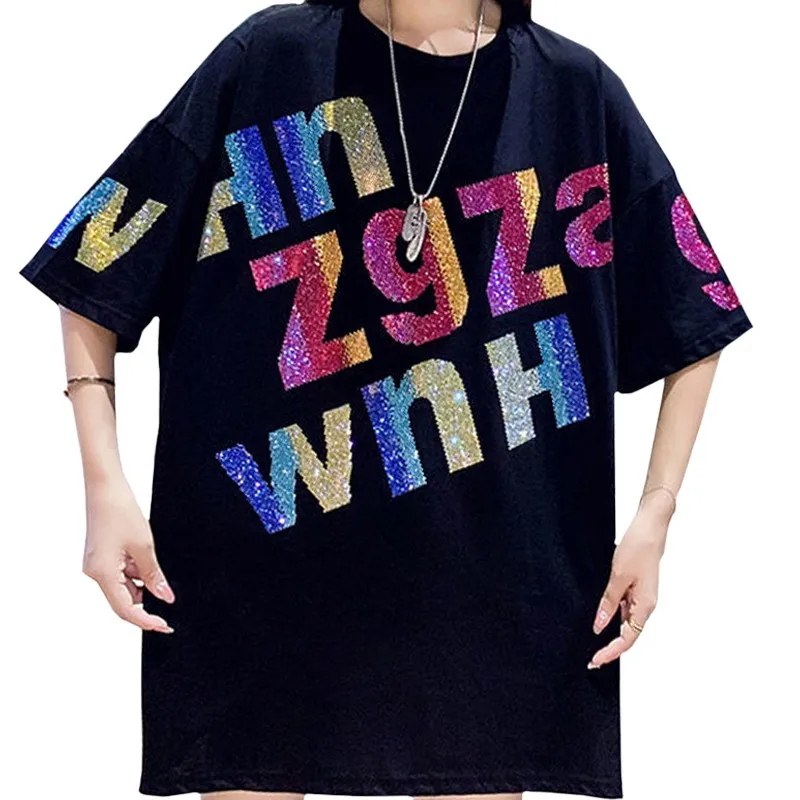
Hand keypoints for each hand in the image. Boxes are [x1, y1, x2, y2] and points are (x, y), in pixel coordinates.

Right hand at [82, 478, 175, 632]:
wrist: (106, 487)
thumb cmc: (121, 511)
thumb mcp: (144, 547)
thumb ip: (154, 576)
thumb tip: (165, 597)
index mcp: (102, 574)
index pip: (125, 609)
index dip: (145, 621)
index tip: (164, 626)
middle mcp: (94, 573)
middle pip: (122, 600)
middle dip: (145, 603)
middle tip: (167, 604)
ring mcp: (96, 564)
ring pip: (122, 586)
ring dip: (141, 583)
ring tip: (152, 561)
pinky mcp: (100, 556)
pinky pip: (119, 573)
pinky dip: (134, 571)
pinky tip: (144, 558)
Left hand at [588, 488, 673, 667]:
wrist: (650, 527)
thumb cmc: (638, 548)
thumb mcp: (617, 576)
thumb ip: (608, 602)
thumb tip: (599, 626)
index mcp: (645, 606)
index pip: (628, 638)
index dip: (612, 652)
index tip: (596, 660)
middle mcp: (646, 605)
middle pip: (628, 634)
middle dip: (611, 648)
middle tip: (592, 659)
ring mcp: (641, 597)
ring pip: (626, 623)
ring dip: (611, 633)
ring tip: (593, 644)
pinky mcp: (636, 588)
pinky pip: (624, 609)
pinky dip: (612, 616)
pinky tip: (600, 618)